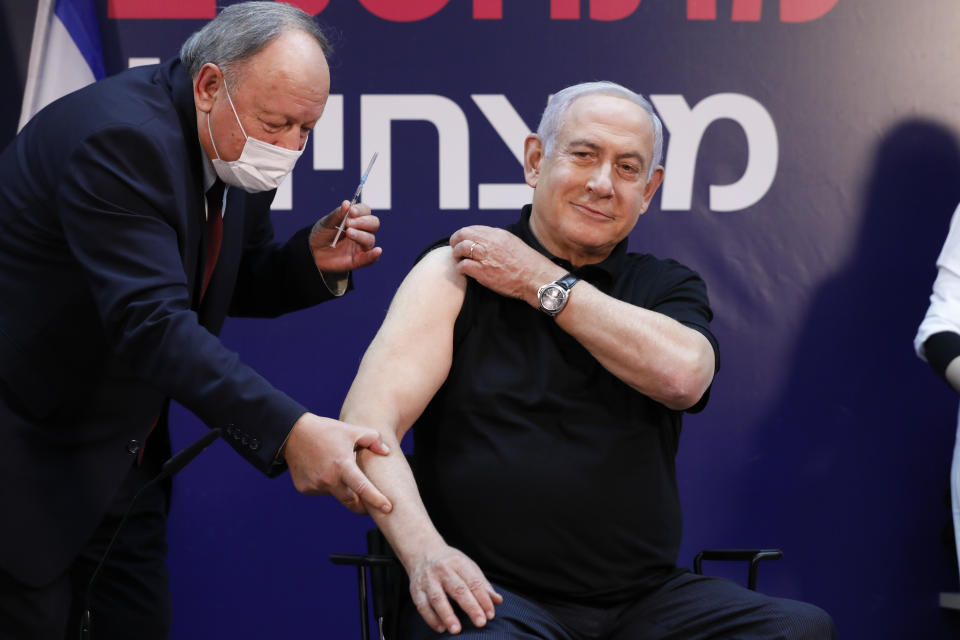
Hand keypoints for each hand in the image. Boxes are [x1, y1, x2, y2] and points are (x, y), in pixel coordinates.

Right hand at [283, 413, 391, 514]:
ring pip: (336, 494)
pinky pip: (322, 491)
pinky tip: (323, 469)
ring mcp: (315, 486)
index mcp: (342, 465)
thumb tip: (386, 452)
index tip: (388, 508)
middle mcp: (328, 479)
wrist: (293, 434)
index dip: (376, 499)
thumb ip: (373, 439)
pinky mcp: (305, 489)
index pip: (362, 488)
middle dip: (362, 506)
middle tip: (370, 505)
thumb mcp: (352, 430)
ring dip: (342, 488)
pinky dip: (327, 484)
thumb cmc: (326, 431)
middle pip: (351, 502)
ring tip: (338, 469)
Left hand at [309, 200, 381, 272]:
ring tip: (348, 233)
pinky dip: (374, 254)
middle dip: (363, 221)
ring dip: (361, 235)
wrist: (313, 252)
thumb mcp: (327, 223)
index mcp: (355, 219)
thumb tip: (347, 203)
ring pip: (370, 239)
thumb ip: (337, 215)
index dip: (360, 210)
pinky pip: (370, 258)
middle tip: (348, 222)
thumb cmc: (322, 234)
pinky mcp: (358, 259)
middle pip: (373, 223)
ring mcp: (361, 246)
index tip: (351, 211)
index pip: (365, 211)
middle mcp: (362, 231)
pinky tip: (377, 250)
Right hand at [407, 545, 502, 634]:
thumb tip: (498, 601)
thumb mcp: (468, 566)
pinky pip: (422, 605)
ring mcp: (428, 580)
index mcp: (458, 563)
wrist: (422, 551)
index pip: (474, 582)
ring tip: (456, 630)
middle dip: (470, 607)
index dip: (483, 599)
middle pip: (458, 590)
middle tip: (480, 623)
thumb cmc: (450, 562)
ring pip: (437, 598)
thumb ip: (482, 584)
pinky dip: (431, 618)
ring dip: (447, 615)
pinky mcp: (415, 590)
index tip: (490, 615)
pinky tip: (441, 628)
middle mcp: (442, 570)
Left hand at [449, 226, 564, 306]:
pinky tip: (463, 271)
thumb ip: (498, 240)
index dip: (464, 234)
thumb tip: (485, 240)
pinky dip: (460, 268)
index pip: (474, 228)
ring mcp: (486, 257)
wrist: (535, 278)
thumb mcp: (513, 243)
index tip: (462, 240)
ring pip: (461, 248)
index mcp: (498, 235)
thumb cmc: (527, 264)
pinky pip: (463, 266)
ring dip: (456, 253)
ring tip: (458, 259)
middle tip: (455, 248)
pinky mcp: (483, 272)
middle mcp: (490, 243)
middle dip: (456, 240)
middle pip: (463, 234)